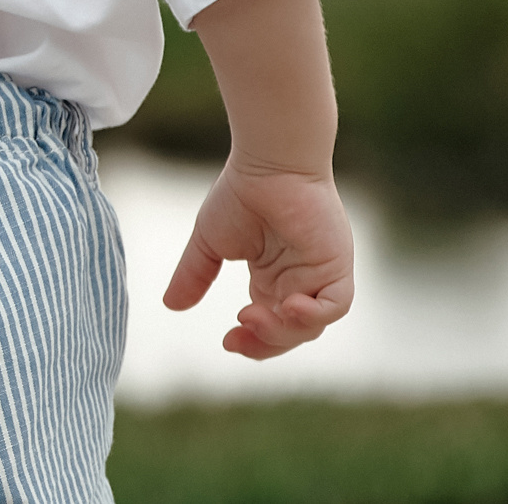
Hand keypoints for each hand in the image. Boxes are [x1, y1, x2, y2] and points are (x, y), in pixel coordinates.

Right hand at [164, 160, 354, 358]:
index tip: (226, 340)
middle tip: (236, 338)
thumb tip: (170, 305)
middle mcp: (300, 281)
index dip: (252, 341)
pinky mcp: (336, 265)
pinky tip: (288, 308)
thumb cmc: (241, 193)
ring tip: (252, 317)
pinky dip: (314, 315)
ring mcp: (321, 275)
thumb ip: (194, 274)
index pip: (269, 325)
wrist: (266, 164)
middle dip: (265, 343)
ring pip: (313, 325)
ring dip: (284, 331)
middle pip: (291, 333)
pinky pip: (336, 304)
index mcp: (274, 278)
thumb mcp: (210, 242)